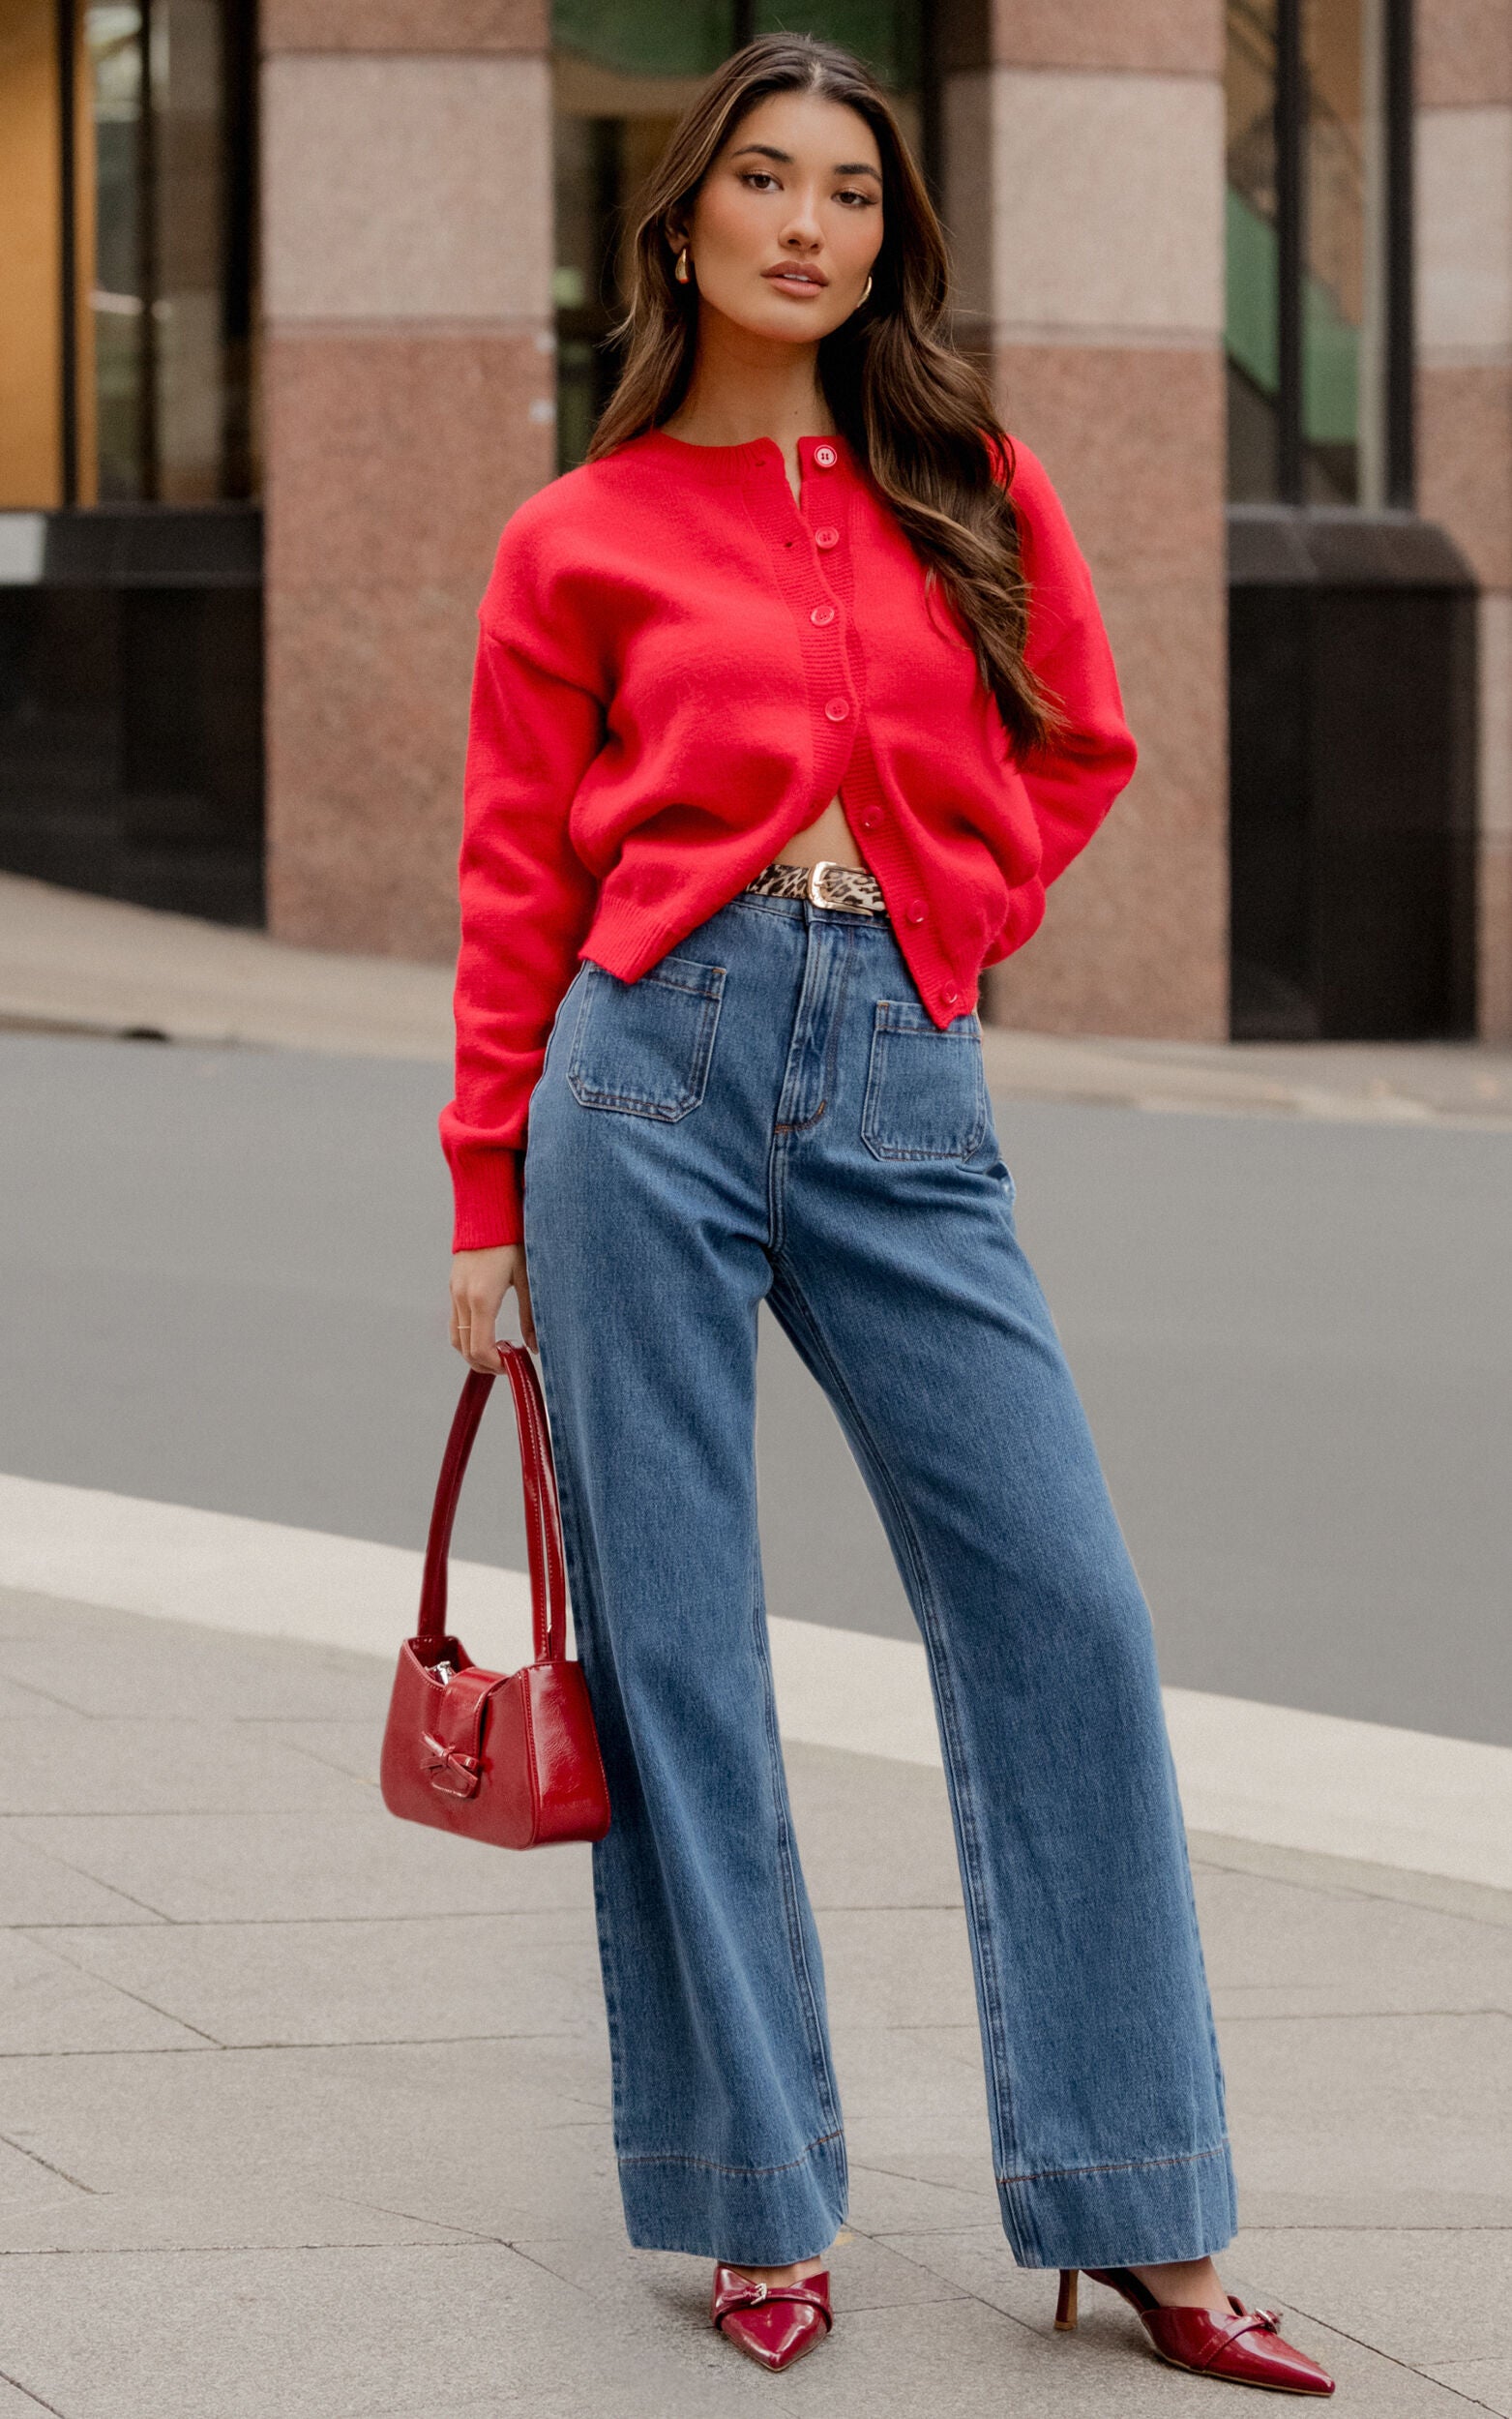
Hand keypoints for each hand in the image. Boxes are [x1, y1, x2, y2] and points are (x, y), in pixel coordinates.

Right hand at [449, 1243, 535, 1368]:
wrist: (488, 1210)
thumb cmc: (513, 1240)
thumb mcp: (528, 1278)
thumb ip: (531, 1316)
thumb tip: (534, 1348)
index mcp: (482, 1298)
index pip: (480, 1348)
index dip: (495, 1365)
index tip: (513, 1366)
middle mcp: (462, 1297)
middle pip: (464, 1348)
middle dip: (484, 1363)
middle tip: (509, 1363)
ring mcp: (454, 1291)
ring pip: (456, 1336)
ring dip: (474, 1350)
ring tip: (500, 1349)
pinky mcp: (454, 1285)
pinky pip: (456, 1320)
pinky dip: (469, 1334)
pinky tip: (491, 1330)